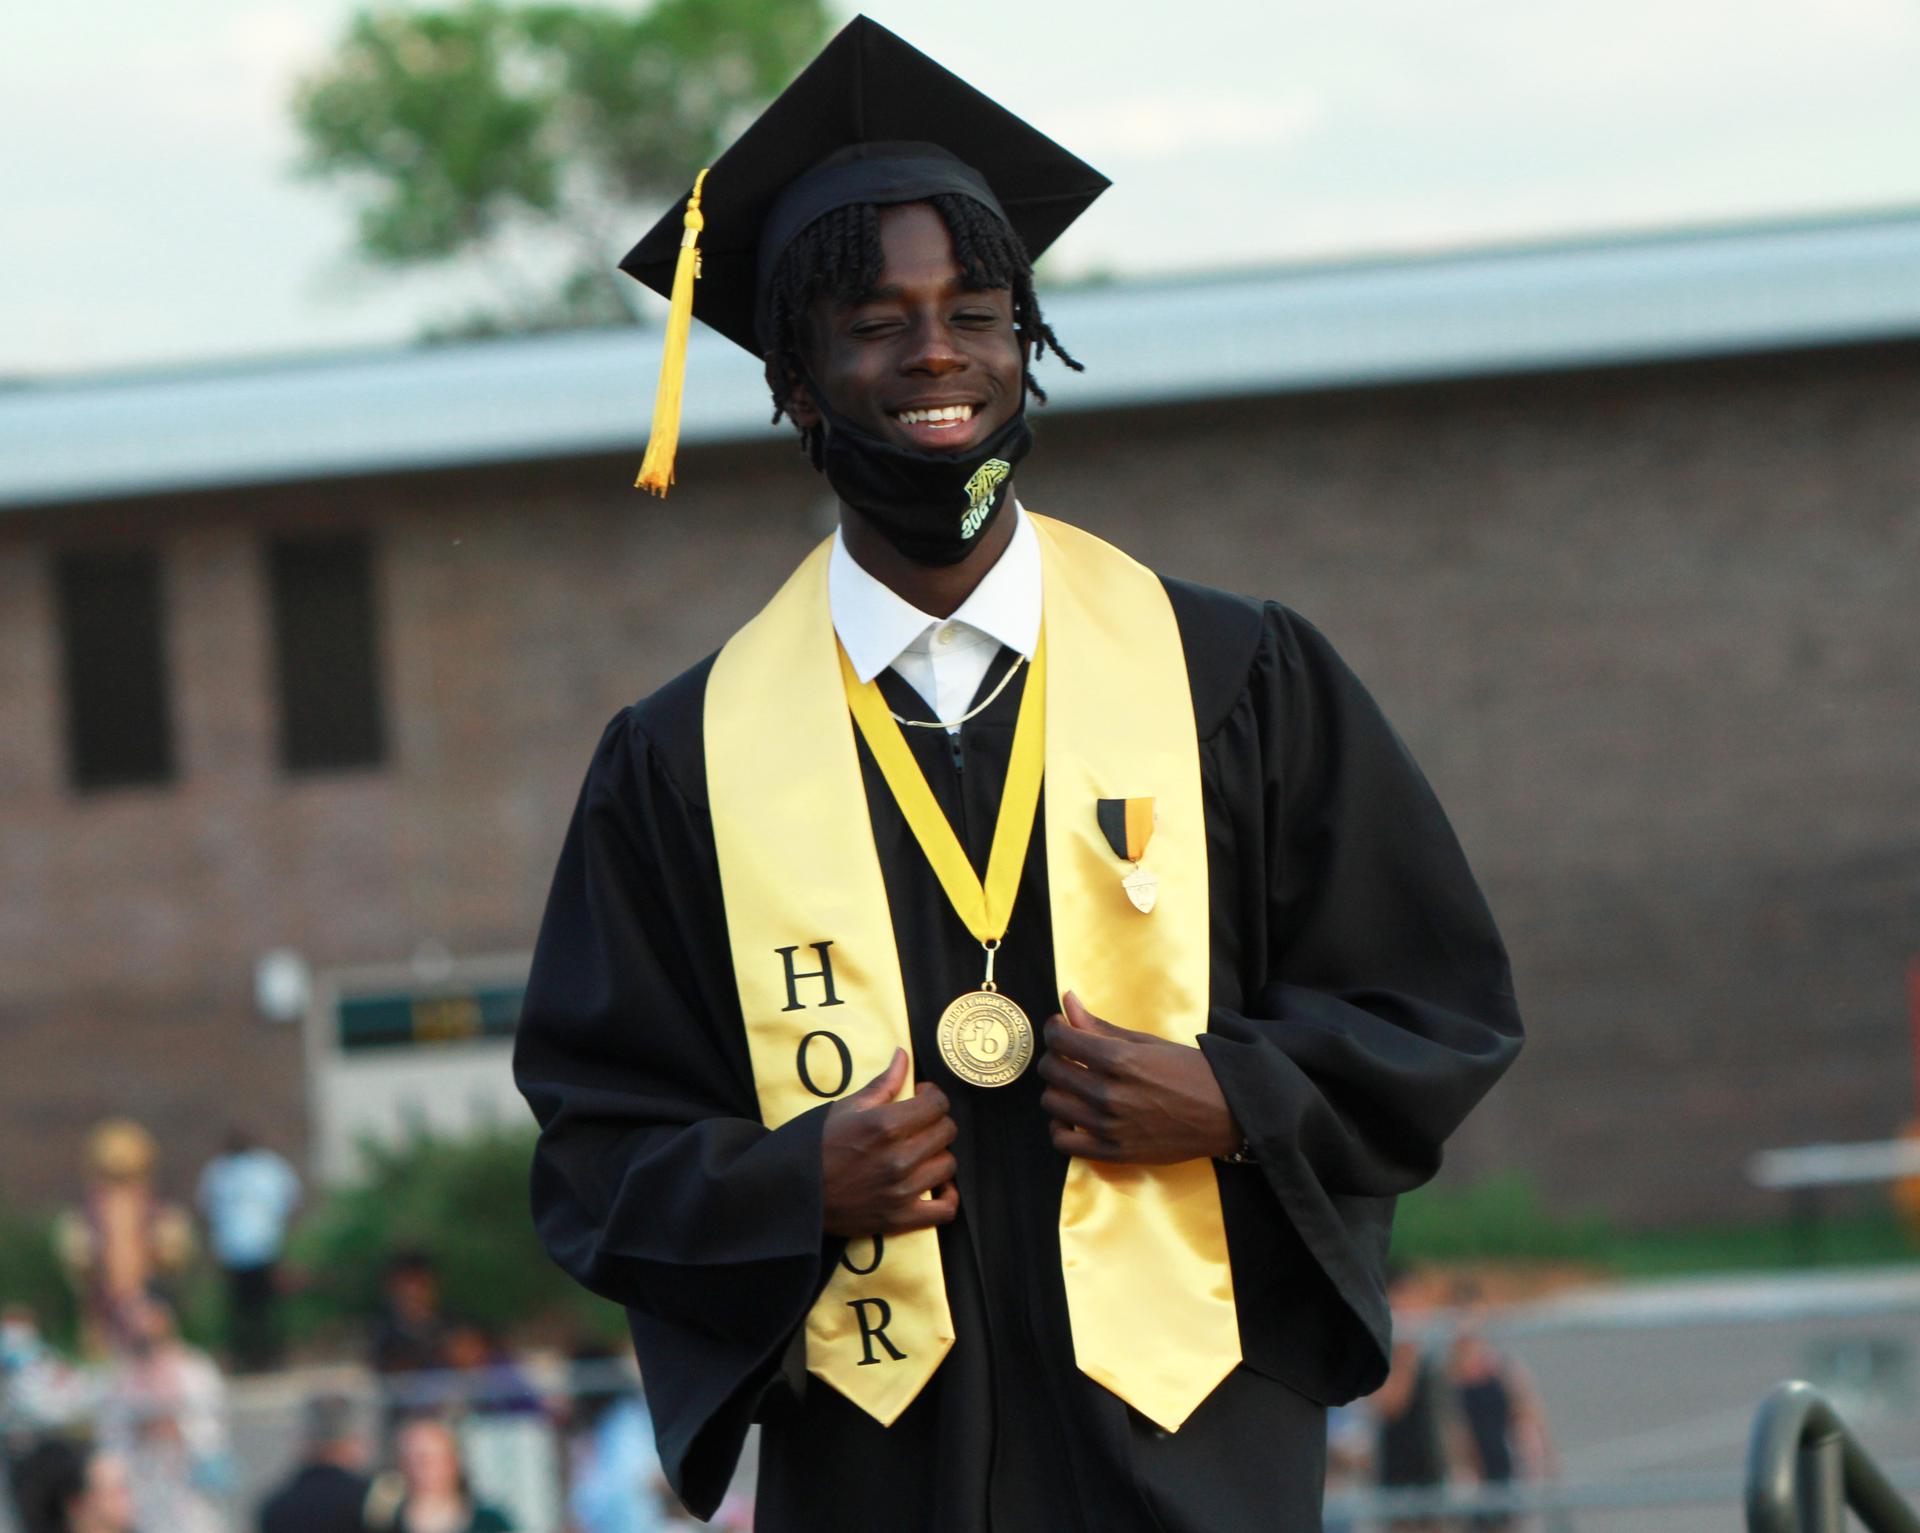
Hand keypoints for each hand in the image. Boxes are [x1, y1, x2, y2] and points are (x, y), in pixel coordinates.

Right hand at [820, 1048, 959, 1236]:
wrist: (795, 1191)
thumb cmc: (818, 1145)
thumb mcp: (847, 1107)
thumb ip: (883, 1083)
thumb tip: (903, 1055)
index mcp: (886, 1125)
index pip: (937, 1103)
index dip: (932, 1096)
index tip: (921, 1097)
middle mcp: (899, 1157)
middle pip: (947, 1132)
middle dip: (937, 1122)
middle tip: (920, 1124)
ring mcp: (902, 1190)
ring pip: (948, 1165)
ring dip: (938, 1155)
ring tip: (923, 1153)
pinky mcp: (900, 1217)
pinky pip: (945, 1209)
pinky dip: (947, 1197)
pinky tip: (936, 1185)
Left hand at [1039, 991, 1240, 1162]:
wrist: (1225, 1114)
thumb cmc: (1190, 1071)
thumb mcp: (1147, 1042)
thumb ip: (1101, 1026)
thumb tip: (1067, 1000)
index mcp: (1120, 1059)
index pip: (1060, 1039)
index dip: (1055, 1029)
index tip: (1063, 1028)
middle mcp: (1109, 1093)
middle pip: (1052, 1070)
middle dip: (1056, 1056)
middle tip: (1071, 1055)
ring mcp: (1109, 1126)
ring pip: (1052, 1102)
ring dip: (1057, 1089)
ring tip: (1075, 1084)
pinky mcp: (1113, 1153)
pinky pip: (1063, 1141)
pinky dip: (1060, 1126)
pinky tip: (1073, 1115)